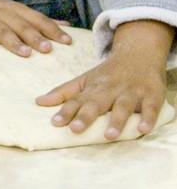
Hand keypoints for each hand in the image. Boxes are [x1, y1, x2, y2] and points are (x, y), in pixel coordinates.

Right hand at [0, 0, 71, 55]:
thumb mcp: (18, 11)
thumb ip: (40, 20)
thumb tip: (66, 26)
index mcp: (18, 10)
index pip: (38, 19)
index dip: (53, 30)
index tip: (67, 42)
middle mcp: (5, 14)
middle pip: (22, 26)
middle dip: (35, 37)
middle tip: (48, 49)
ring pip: (2, 32)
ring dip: (14, 42)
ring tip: (25, 53)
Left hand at [36, 20, 171, 138]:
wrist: (138, 53)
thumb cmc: (107, 73)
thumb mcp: (85, 79)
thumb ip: (63, 92)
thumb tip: (38, 102)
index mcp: (93, 86)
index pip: (77, 99)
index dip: (66, 111)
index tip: (55, 122)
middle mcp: (110, 89)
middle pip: (97, 103)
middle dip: (86, 116)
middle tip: (75, 129)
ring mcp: (131, 92)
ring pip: (123, 106)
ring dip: (116, 120)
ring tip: (108, 135)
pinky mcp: (151, 95)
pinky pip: (150, 108)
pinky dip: (147, 118)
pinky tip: (142, 129)